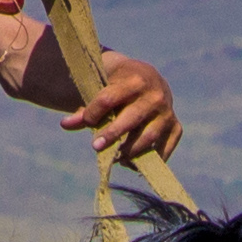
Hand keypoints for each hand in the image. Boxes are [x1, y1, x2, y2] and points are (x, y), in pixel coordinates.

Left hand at [72, 51, 179, 166]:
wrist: (149, 79)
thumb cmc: (118, 87)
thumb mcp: (102, 90)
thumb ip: (85, 110)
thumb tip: (65, 125)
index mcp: (134, 80)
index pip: (109, 98)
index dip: (94, 111)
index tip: (86, 121)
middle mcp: (155, 95)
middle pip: (131, 118)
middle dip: (112, 134)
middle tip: (96, 147)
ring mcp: (167, 112)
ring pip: (148, 137)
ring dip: (129, 151)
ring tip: (115, 157)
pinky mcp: (176, 127)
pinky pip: (165, 148)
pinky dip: (151, 159)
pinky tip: (132, 163)